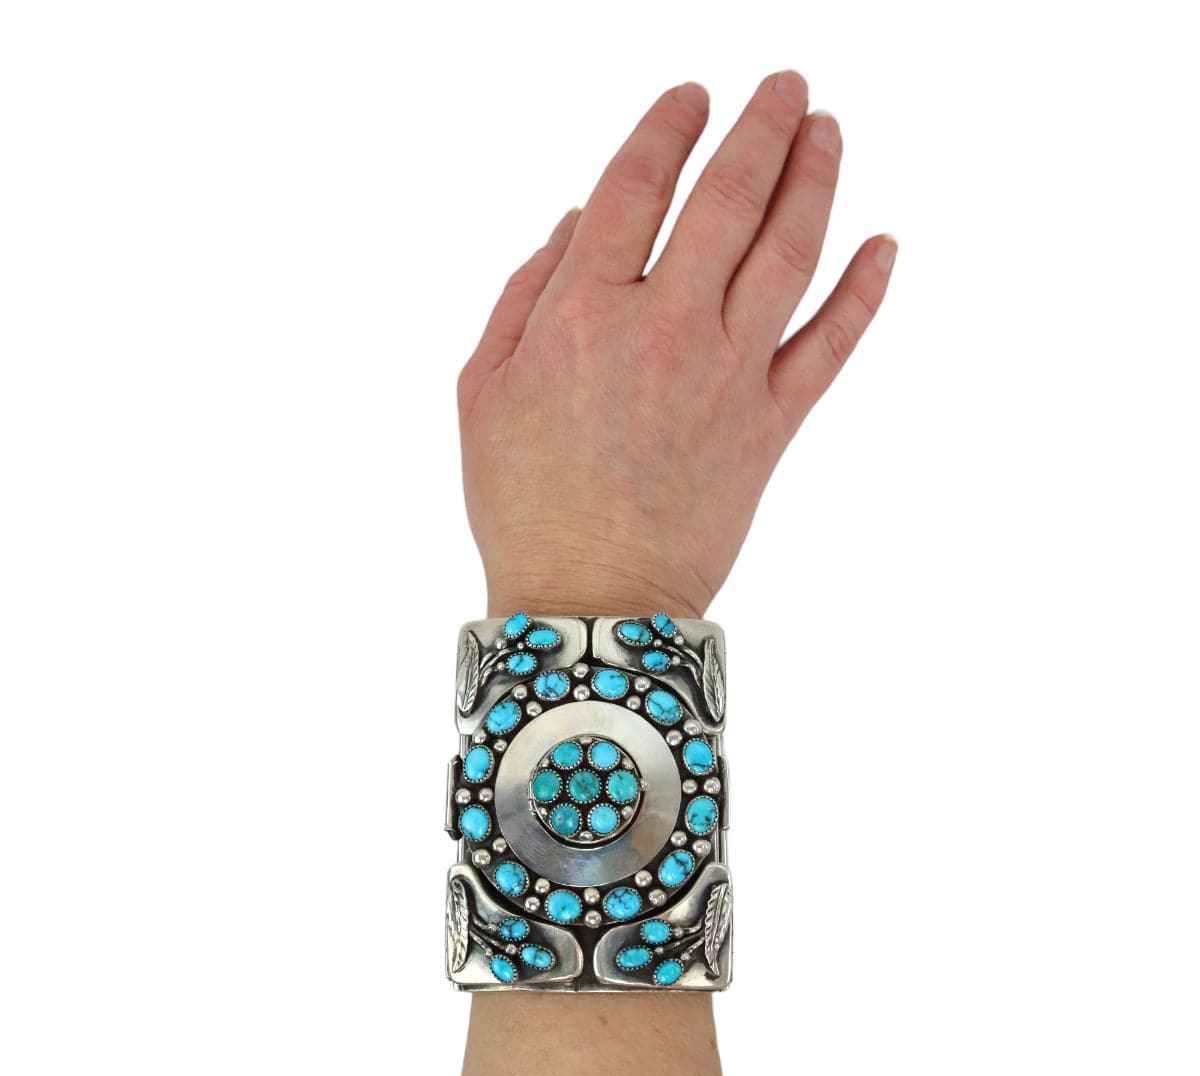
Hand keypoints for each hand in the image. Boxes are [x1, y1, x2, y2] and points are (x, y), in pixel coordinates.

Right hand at [458, 70, 894, 618]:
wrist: (591, 601)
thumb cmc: (524, 504)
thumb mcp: (485, 393)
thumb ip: (525, 297)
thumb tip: (575, 225)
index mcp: (582, 314)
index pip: (635, 190)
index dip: (666, 131)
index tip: (690, 97)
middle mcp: (663, 329)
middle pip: (727, 201)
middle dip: (760, 129)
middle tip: (785, 86)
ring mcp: (726, 375)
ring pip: (788, 255)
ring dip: (814, 181)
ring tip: (828, 130)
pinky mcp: (771, 426)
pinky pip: (832, 347)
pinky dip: (864, 293)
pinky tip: (884, 246)